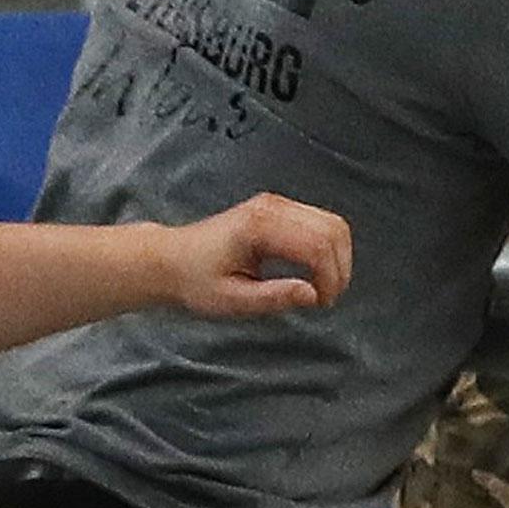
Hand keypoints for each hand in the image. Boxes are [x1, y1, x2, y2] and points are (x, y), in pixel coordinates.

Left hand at [161, 193, 352, 317]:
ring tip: (325, 287)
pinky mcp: (280, 208)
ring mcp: (278, 203)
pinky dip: (329, 247)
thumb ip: (273, 297)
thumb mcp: (230, 301)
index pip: (316, 246)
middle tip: (327, 299)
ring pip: (332, 223)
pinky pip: (321, 221)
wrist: (169, 260)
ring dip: (338, 256)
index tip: (321, 304)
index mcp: (259, 227)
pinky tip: (317, 271)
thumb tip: (313, 295)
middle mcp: (273, 207)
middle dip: (340, 267)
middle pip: (332, 230)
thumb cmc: (195, 282)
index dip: (329, 278)